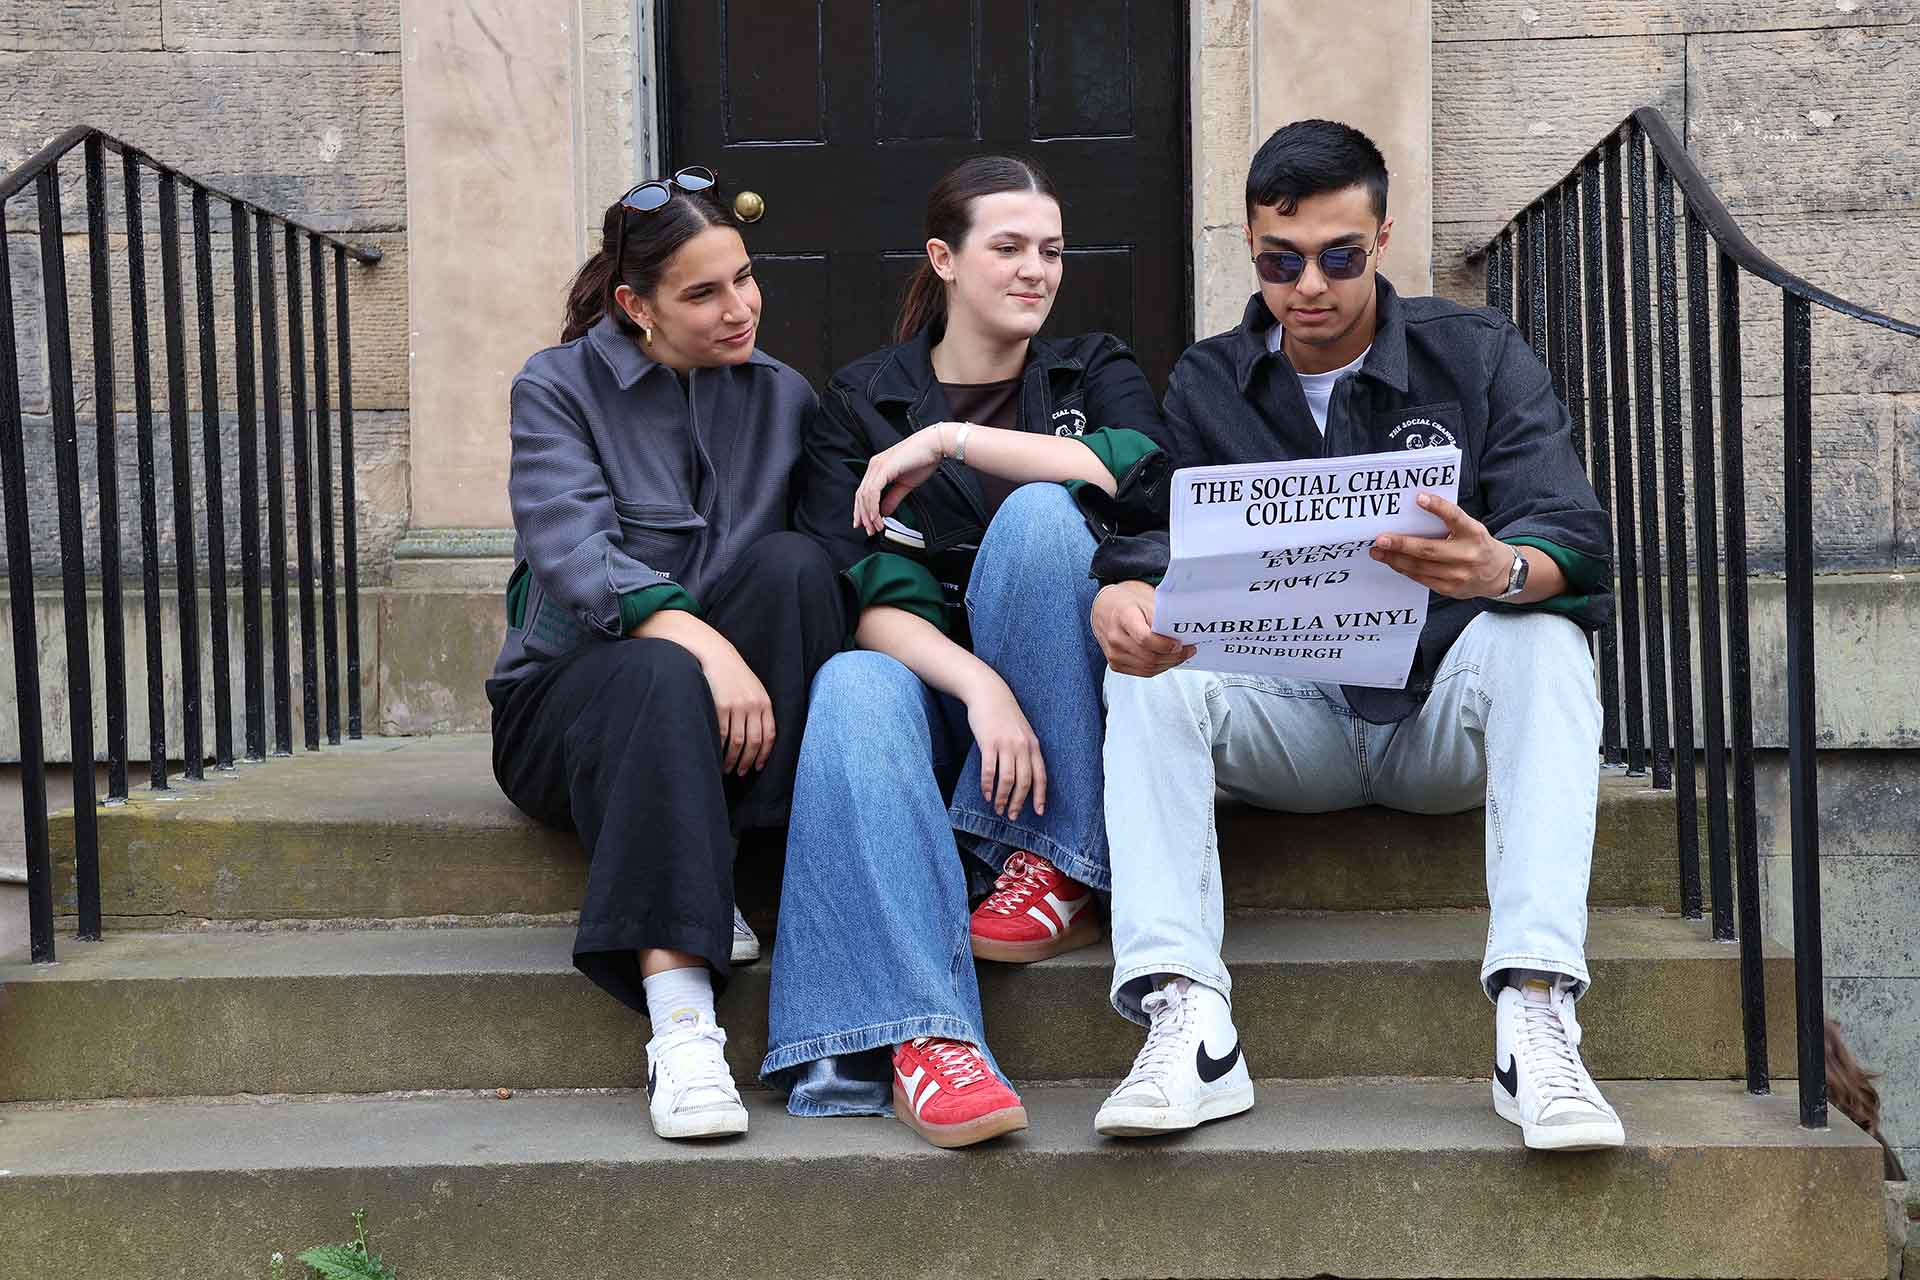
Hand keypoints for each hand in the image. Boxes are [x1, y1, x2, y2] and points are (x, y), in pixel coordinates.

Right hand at [700, 644, 775, 774]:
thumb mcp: (753, 689)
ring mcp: (736, 706)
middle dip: (748, 761)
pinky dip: (720, 749)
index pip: (769, 735)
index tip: (758, 766)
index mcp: (764, 702)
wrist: (715, 655)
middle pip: (754, 742)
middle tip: (742, 773)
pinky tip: (717, 756)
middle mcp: (752, 705)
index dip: (764, 754)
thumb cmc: (733, 675)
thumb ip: (758, 709)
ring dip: (733, 760)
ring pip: (738, 742)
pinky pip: (722, 734)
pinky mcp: (719, 706)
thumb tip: (757, 739)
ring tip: (728, 769)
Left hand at [853, 424, 953, 535]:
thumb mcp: (905, 485)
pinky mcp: (883, 468)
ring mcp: (877, 466)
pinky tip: (877, 517)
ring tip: (876, 527)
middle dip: (863, 516)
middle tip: (869, 531)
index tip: (866, 525)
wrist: (934, 445)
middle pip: (860, 495)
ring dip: (869, 514)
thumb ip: (893, 498)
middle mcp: (874, 465)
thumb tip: (884, 511)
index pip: (863, 492)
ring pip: (865, 495)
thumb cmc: (923, 460)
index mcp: (878, 468)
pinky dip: (873, 507)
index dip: (862, 511)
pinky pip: (873, 492)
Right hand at [961, 672, 1046, 820]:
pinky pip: (989, 770)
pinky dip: (988, 785)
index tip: (1039, 812)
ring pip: (1008, 779)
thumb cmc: (1004, 715)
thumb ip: (1025, 751)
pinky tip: (986, 794)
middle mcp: (1023, 746)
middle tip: (1012, 816)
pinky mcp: (989, 742)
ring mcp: (1006, 744)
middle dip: (1019, 802)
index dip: (1040, 796)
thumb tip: (1024, 776)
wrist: (988, 693)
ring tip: (998, 808)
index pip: (1041, 776)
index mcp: (1033, 745)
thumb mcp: (1022, 732)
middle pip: (1024, 782)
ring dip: (1003, 798)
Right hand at [1092, 580, 1194, 676]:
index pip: (1144, 638)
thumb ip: (1160, 617)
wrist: (1104, 608)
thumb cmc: (1127, 602)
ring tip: (1181, 655)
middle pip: (1149, 656)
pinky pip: (1142, 672)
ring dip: (1169, 664)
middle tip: (1189, 650)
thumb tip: (1180, 633)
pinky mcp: (1115, 664)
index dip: (1165, 645)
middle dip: (1173, 656)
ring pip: (1148, 667)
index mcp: (1123, 617)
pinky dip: (1158, 668)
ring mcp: (1114, 653)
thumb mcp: (1145, 599)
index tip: (1180, 643)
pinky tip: (1167, 660)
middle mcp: (1115, 637)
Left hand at [1369, 492, 1510, 599]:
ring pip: (1420, 567)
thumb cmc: (1477, 545)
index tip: (1419, 498)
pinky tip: (1392, 562)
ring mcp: (1458, 575)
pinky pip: (1422, 578)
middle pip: (1429, 550)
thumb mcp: (1471, 528)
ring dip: (1395, 559)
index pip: (1455, 517)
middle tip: (1380, 539)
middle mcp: (1467, 555)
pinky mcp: (1450, 589)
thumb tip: (1414, 508)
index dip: (1438, 507)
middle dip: (1401, 544)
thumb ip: (1449, 521)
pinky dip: (1404, 569)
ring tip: (1378, 552)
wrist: (1500, 574)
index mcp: (1473, 533)